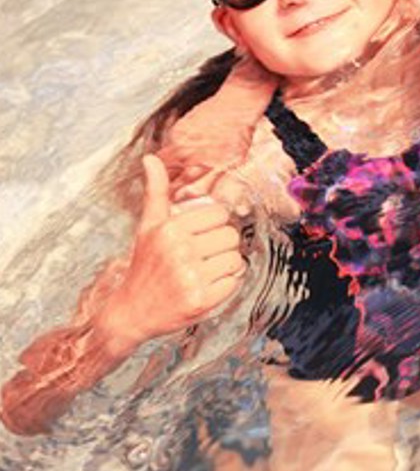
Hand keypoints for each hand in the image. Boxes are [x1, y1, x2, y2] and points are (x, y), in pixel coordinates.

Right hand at [95, 155, 245, 353]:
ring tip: (204, 271)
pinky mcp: (201, 300)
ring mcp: (191, 277)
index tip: (199, 235)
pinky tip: (206, 286)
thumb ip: (156, 191)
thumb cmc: (144, 265)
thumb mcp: (148, 226)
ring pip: (236, 259)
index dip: (214, 225)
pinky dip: (226, 285)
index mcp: (169, 229)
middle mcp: (180, 251)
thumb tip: (150, 158)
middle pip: (232, 236)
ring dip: (226, 266)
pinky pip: (234, 282)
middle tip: (202, 256)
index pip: (220, 214)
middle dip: (221, 246)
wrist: (131, 312)